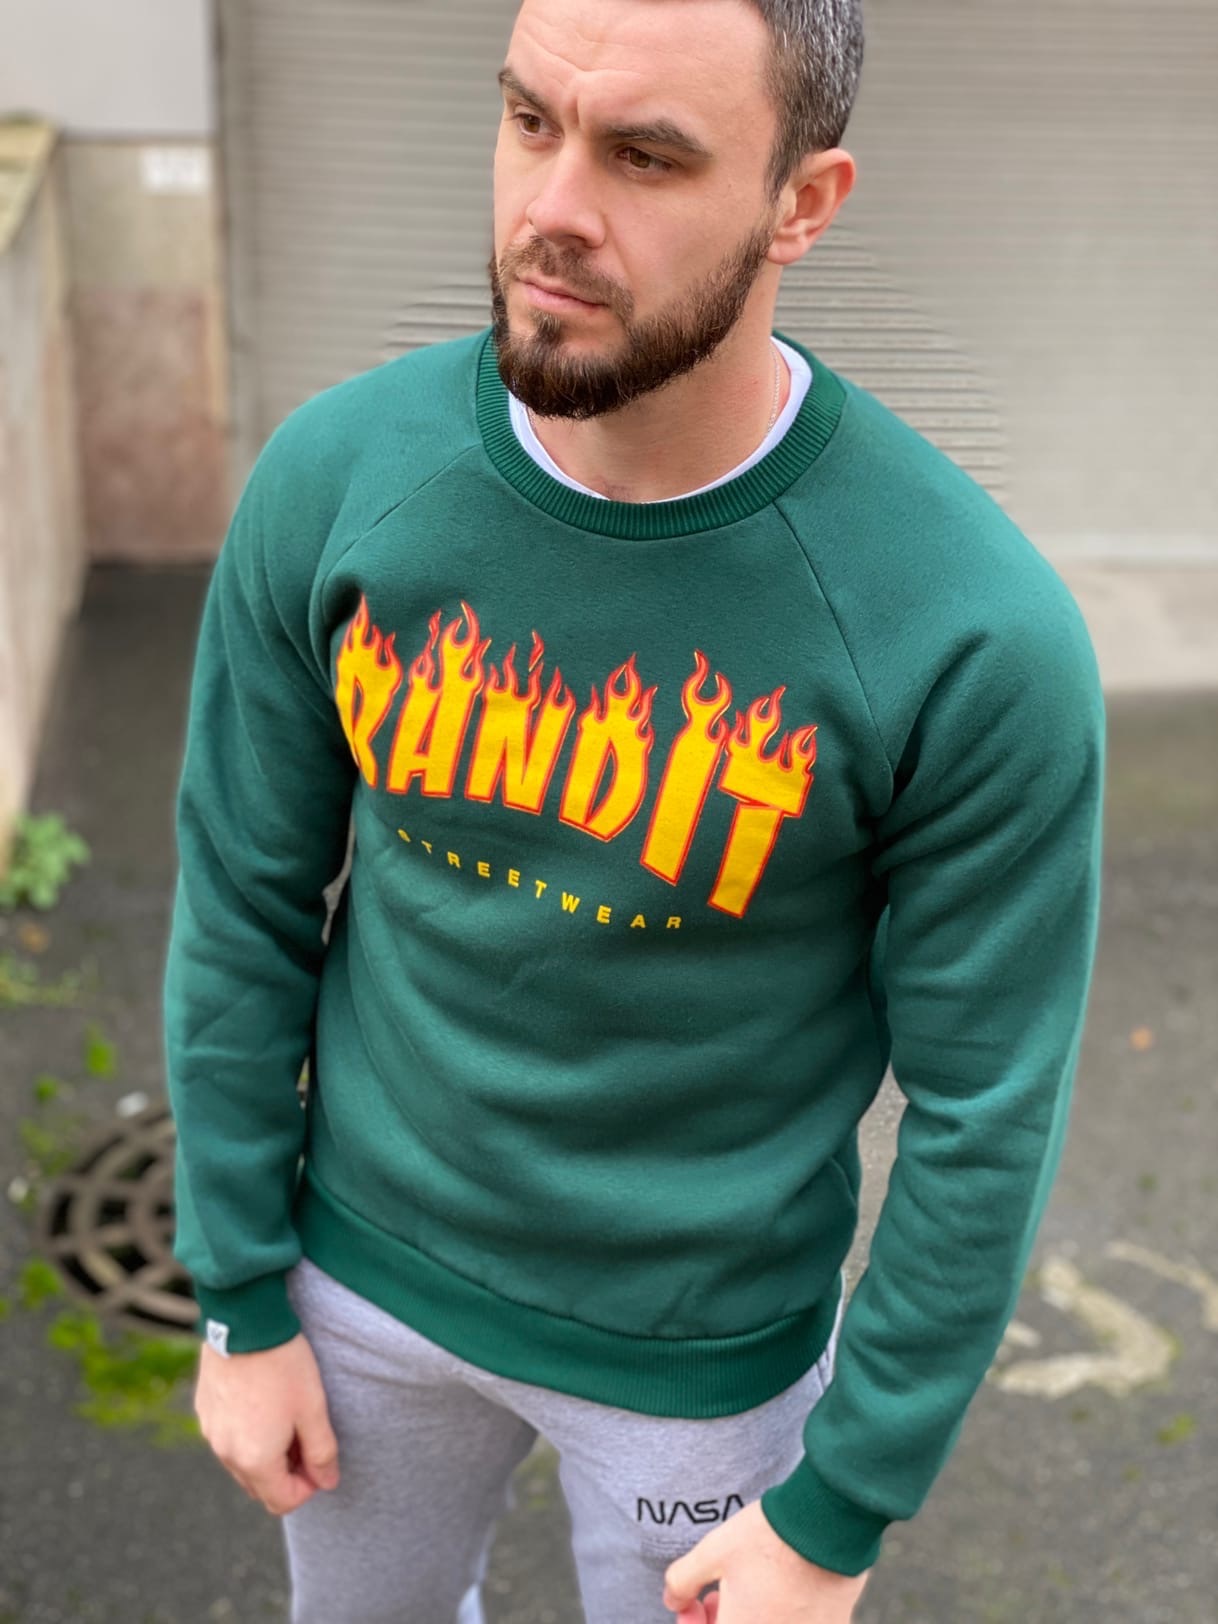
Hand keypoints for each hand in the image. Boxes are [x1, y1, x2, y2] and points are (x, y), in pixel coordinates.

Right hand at [194, 1332, 340, 1514]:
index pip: (282, 1501)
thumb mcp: (313, 1409)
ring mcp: (211, 1432)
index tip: (320, 1460)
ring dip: (266, 1455)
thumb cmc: (284, 1366)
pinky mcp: (204, 1410)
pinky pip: (227, 1438)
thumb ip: (322, 1452)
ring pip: (242, 1463)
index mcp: (255, 1460)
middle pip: (259, 1487)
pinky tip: (264, 1403)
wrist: (245, 1322)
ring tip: (287, 1418)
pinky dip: (246, 1434)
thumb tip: (327, 1482)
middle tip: (307, 1437)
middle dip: (287, 1473)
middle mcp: (226, 1454)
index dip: (308, 1487)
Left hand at [663, 1500, 870, 1621]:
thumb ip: (683, 1581)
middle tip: (715, 1597)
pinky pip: (795, 1622)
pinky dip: (780, 1614)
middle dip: (720, 1620)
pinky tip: (779, 1591)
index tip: (693, 1606)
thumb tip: (672, 1601)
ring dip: (750, 1617)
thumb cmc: (768, 1537)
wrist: (826, 1523)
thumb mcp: (712, 1552)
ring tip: (747, 1590)